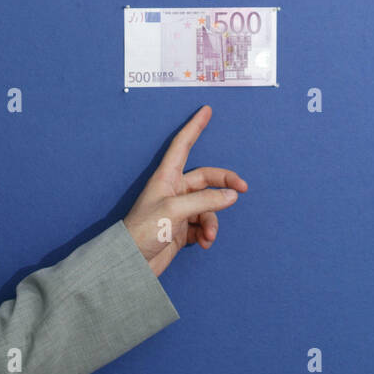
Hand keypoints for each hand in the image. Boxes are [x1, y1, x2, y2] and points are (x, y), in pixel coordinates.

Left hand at [121, 105, 246, 276]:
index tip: (206, 110)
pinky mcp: (181, 230)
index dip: (194, 127)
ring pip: (208, 206)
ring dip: (212, 221)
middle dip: (224, 185)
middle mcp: (173, 190)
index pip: (183, 145)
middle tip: (242, 190)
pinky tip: (203, 243)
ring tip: (208, 236)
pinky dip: (206, 233)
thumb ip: (205, 201)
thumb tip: (231, 196)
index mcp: (166, 178)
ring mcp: (178, 210)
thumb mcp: (175, 211)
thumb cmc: (144, 231)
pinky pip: (203, 225)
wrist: (131, 263)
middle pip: (206, 179)